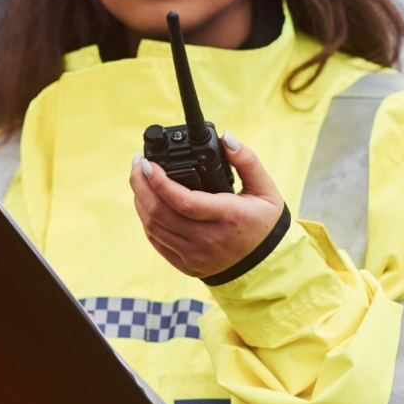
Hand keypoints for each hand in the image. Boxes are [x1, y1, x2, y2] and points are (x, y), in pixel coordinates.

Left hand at [129, 132, 284, 278]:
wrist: (265, 264)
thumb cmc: (263, 222)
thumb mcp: (265, 189)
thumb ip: (247, 160)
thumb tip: (225, 138)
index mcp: (228, 217)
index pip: (184, 201)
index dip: (159, 182)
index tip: (147, 163)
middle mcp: (208, 239)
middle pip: (160, 212)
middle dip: (141, 185)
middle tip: (138, 164)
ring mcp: (194, 255)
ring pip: (153, 227)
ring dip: (140, 201)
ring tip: (140, 180)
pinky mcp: (186, 265)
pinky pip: (157, 242)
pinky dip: (147, 220)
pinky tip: (147, 203)